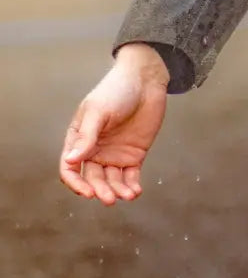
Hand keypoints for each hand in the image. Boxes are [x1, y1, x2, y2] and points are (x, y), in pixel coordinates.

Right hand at [59, 43, 168, 204]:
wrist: (146, 79)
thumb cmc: (116, 90)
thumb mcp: (98, 111)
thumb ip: (86, 136)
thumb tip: (71, 160)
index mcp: (79, 139)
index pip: (70, 168)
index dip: (76, 183)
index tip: (87, 192)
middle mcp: (95, 150)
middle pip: (93, 178)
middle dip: (100, 190)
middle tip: (109, 198)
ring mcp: (114, 153)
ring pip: (112, 180)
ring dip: (117, 190)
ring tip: (127, 195)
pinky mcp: (134, 154)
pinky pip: (130, 175)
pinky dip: (132, 185)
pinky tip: (135, 191)